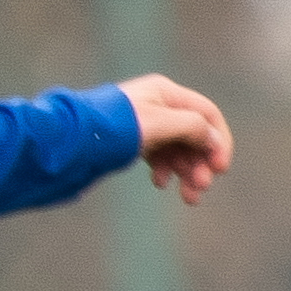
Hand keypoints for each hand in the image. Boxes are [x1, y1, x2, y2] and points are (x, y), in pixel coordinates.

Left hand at [117, 74, 232, 204]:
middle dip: (200, 162)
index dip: (218, 141)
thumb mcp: (159, 124)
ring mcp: (144, 125)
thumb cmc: (114, 127)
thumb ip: (191, 128)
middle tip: (201, 188)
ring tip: (189, 197)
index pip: (206, 114)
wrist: (70, 142)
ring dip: (185, 172)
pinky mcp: (131, 142)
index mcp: (165, 93)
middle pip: (192, 135)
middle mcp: (157, 107)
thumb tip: (213, 141)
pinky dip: (163, 171)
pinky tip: (160, 184)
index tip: (221, 169)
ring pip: (176, 149)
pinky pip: (157, 156)